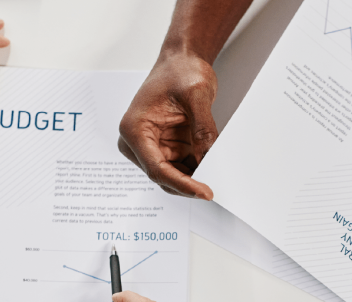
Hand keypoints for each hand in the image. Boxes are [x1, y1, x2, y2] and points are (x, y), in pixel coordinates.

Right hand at [117, 53, 216, 199]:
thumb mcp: (197, 96)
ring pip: (173, 175)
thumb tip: (208, 158)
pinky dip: (196, 169)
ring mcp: (151, 146)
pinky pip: (181, 167)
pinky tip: (211, 165)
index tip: (203, 192)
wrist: (182, 60)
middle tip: (214, 189)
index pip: (157, 168)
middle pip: (163, 176)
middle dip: (188, 184)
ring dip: (194, 177)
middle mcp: (137, 141)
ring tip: (216, 173)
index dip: (182, 184)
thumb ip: (203, 130)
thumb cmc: (181, 70)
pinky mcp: (165, 147)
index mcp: (134, 129)